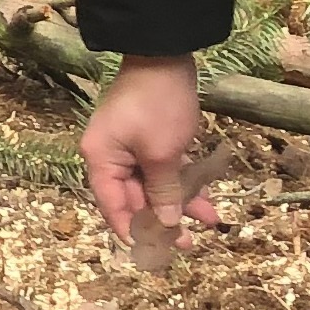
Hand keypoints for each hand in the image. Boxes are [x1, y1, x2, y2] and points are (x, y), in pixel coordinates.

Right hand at [80, 55, 218, 260]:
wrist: (165, 55)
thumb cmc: (158, 105)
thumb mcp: (162, 154)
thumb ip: (163, 192)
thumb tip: (164, 225)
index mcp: (101, 160)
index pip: (112, 207)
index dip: (133, 232)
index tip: (155, 254)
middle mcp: (110, 157)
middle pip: (134, 199)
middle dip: (163, 219)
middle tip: (188, 242)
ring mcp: (129, 147)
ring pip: (153, 185)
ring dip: (179, 202)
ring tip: (208, 220)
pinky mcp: (147, 138)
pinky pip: (163, 169)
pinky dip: (182, 182)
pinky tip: (206, 198)